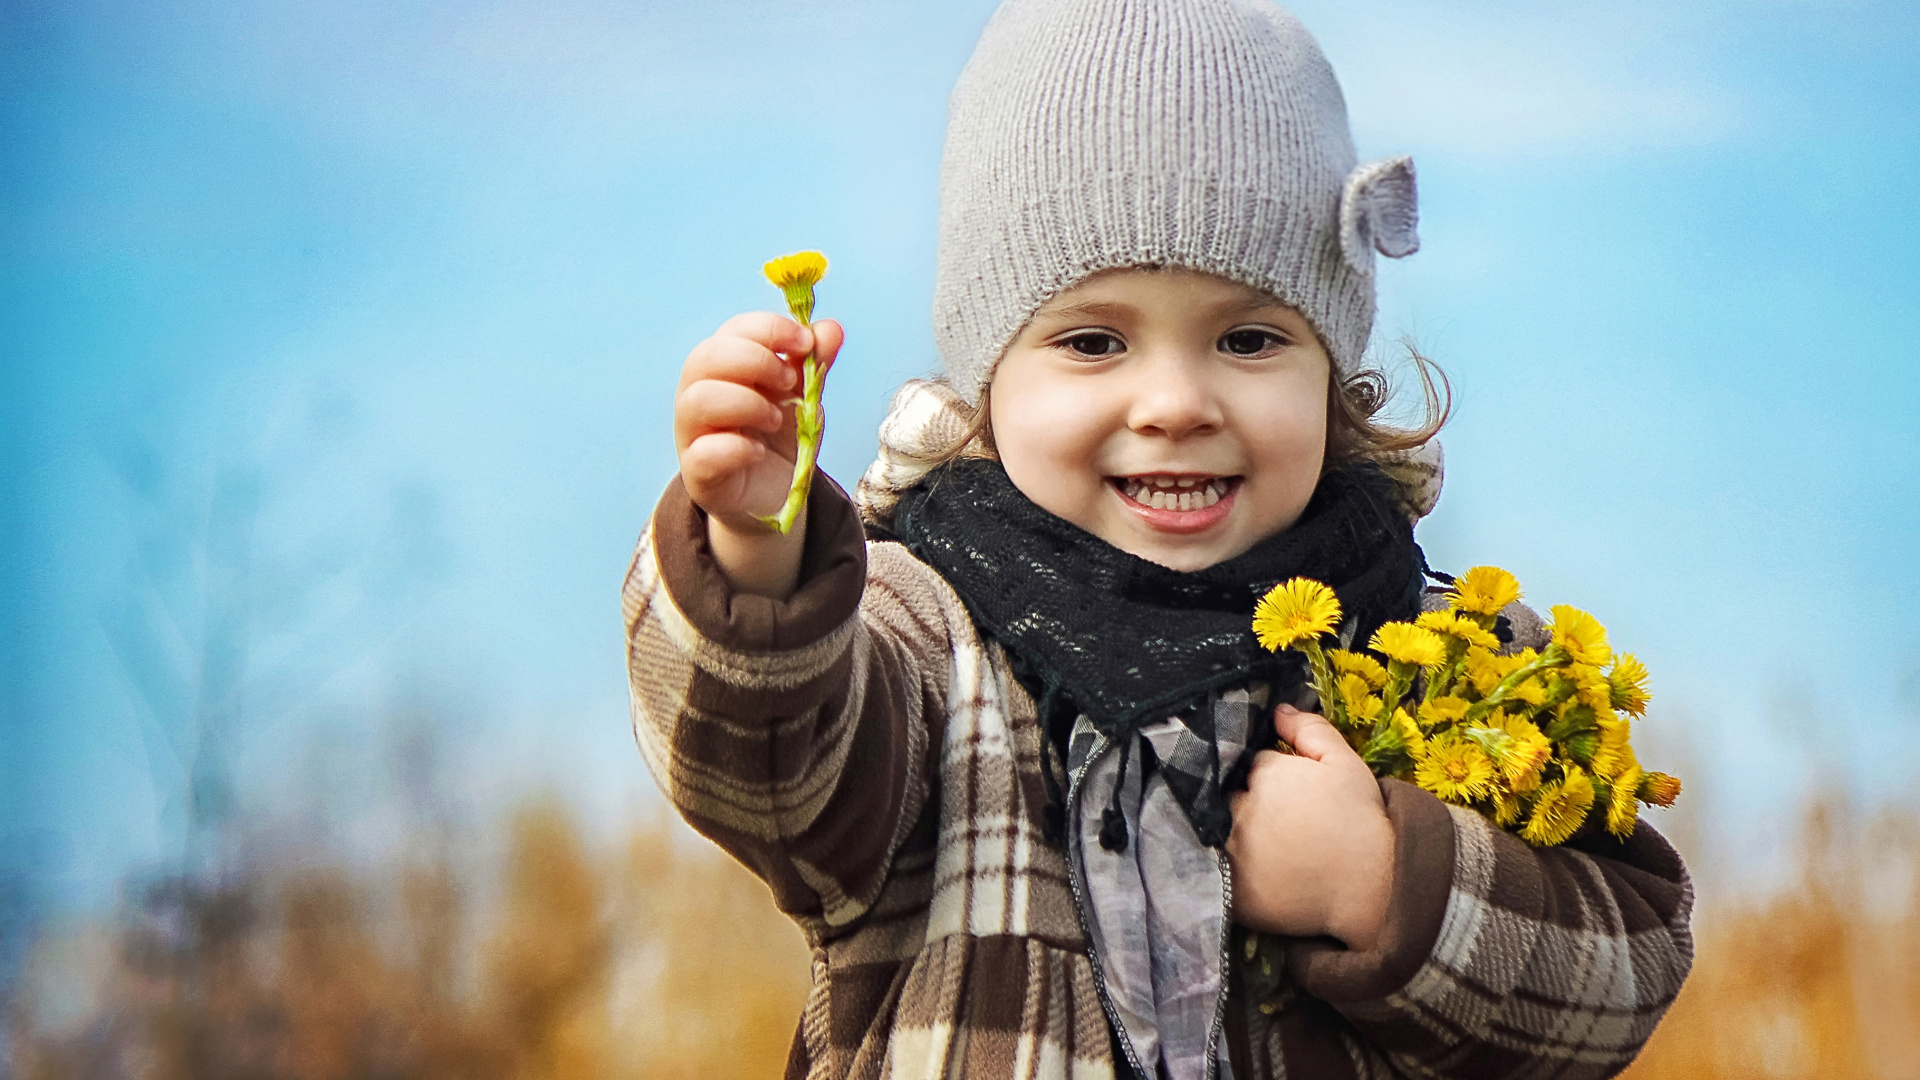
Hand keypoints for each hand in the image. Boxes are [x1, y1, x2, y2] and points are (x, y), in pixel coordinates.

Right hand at [673, 312, 844, 595]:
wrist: (772, 496)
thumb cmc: (778, 438)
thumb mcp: (803, 398)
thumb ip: (814, 364)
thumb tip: (831, 328)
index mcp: (724, 366)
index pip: (733, 330)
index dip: (769, 330)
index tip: (805, 343)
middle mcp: (699, 393)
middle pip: (706, 357)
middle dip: (755, 362)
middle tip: (789, 383)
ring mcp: (692, 434)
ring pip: (698, 400)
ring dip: (745, 403)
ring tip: (775, 419)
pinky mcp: (697, 474)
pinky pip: (702, 453)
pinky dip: (735, 448)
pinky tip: (759, 451)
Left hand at [1226, 704, 1393, 950]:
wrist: (1374, 890)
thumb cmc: (1362, 822)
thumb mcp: (1345, 765)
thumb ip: (1311, 731)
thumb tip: (1278, 711)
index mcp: (1265, 775)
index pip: (1250, 765)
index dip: (1264, 775)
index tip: (1282, 790)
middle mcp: (1240, 810)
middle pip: (1227, 797)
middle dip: (1241, 802)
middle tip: (1270, 819)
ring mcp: (1232, 853)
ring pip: (1217, 833)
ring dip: (1227, 834)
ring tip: (1258, 846)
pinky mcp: (1232, 891)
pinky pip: (1216, 874)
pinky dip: (1224, 870)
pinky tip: (1249, 872)